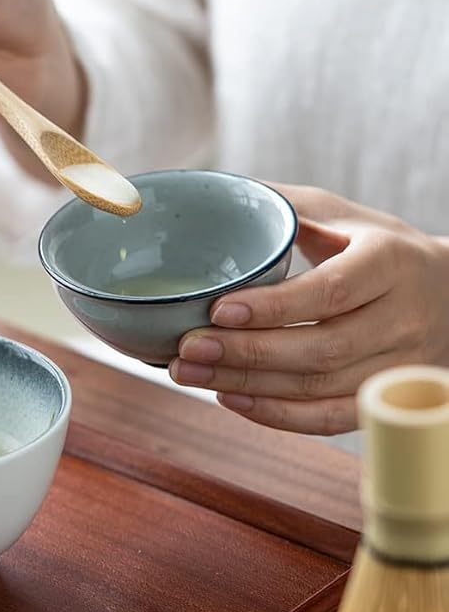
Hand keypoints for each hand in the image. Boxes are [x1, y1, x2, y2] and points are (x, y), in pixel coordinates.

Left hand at [170, 184, 448, 433]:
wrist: (447, 294)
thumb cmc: (379, 247)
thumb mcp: (342, 215)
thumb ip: (287, 206)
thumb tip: (217, 193)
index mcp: (389, 263)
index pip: (331, 291)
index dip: (273, 307)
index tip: (217, 310)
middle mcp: (401, 318)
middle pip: (320, 349)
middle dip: (246, 353)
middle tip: (188, 349)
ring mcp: (397, 366)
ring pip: (318, 389)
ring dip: (247, 385)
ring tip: (190, 374)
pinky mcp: (384, 398)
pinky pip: (330, 419)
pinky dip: (276, 414)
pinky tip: (231, 398)